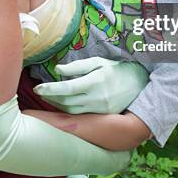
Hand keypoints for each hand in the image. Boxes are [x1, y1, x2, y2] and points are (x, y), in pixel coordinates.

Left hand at [34, 57, 148, 114]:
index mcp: (95, 81)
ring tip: (48, 97)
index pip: (68, 87)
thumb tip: (58, 70)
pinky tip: (62, 103)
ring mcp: (100, 109)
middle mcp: (97, 97)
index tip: (38, 88)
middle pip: (67, 101)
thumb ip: (77, 67)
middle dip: (50, 97)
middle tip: (39, 91)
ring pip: (71, 110)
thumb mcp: (98, 62)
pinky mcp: (102, 115)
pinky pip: (80, 114)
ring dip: (57, 105)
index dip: (50, 89)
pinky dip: (68, 109)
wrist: (139, 84)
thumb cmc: (116, 69)